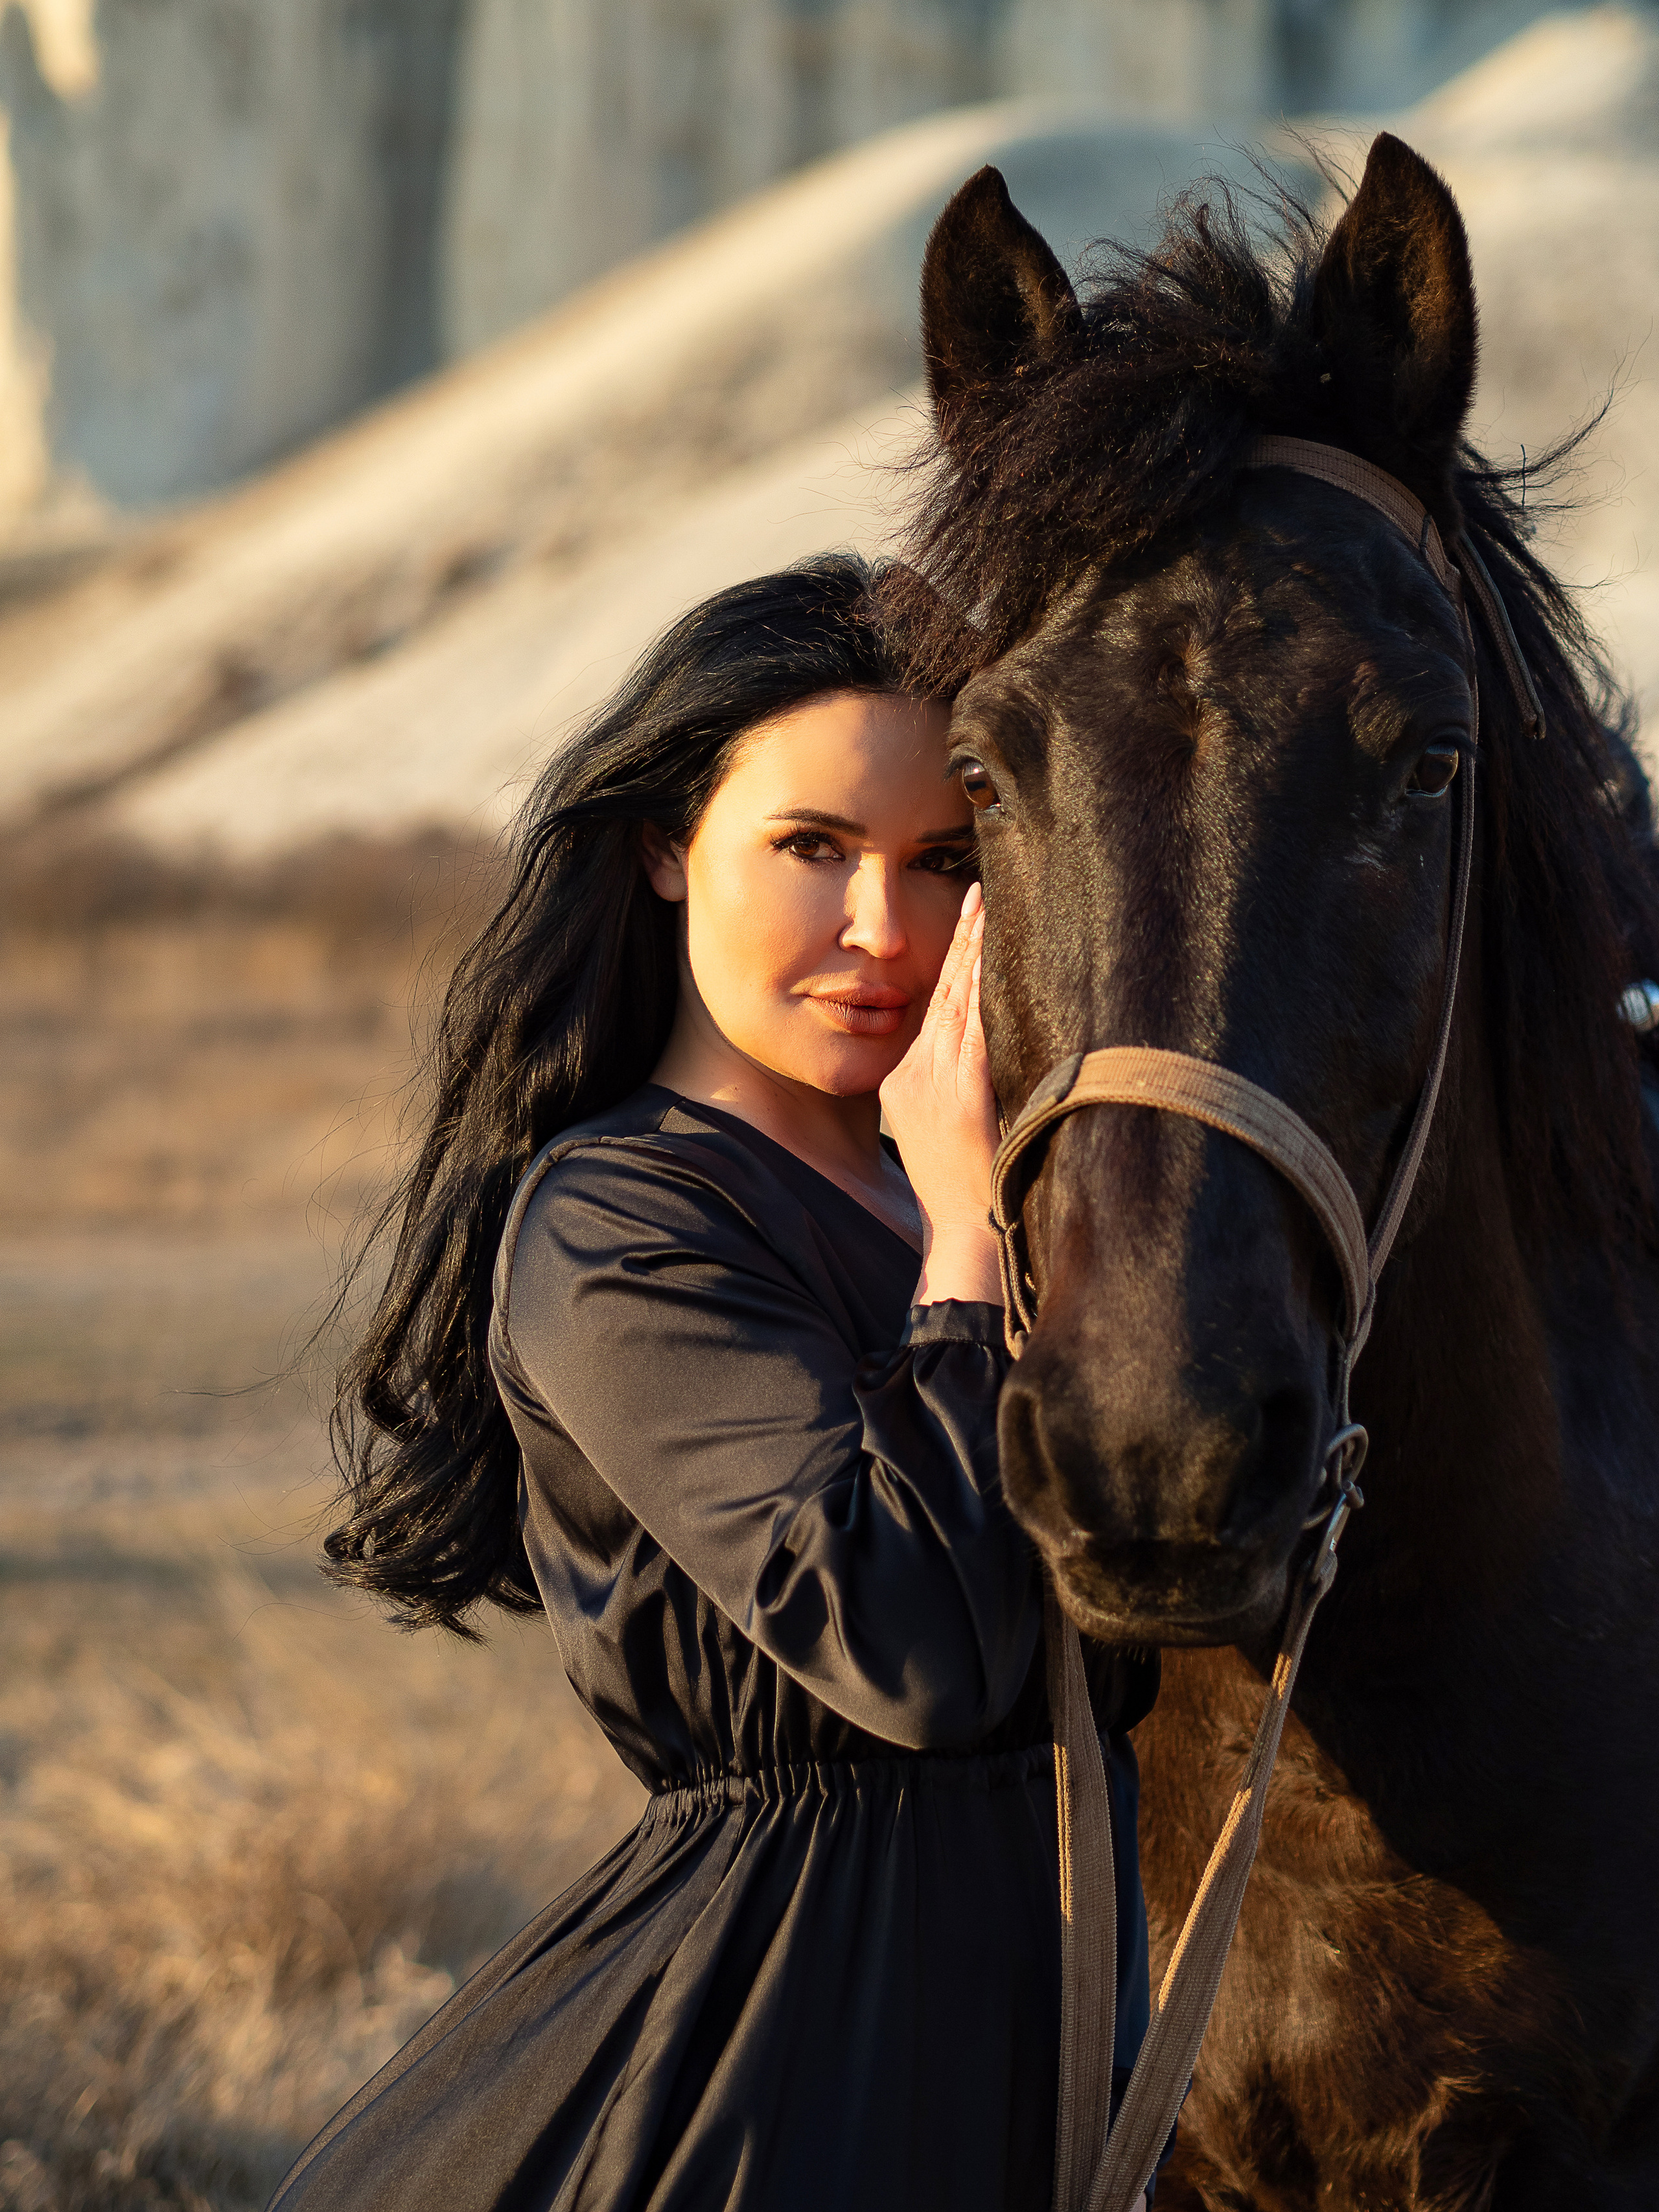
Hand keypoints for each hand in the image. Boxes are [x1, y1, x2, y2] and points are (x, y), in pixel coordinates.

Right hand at [879, 883, 1002, 1305]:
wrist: (966, 1233)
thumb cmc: (965, 1188)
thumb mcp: (939, 1132)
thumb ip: (948, 1089)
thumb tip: (977, 1056)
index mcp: (902, 1082)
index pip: (929, 1010)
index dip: (949, 963)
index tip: (968, 921)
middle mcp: (912, 1074)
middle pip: (940, 995)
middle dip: (961, 942)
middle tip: (979, 893)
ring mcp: (934, 1081)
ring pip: (956, 1002)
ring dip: (974, 952)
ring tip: (987, 907)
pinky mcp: (962, 1091)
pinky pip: (974, 1026)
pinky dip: (982, 988)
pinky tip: (992, 957)